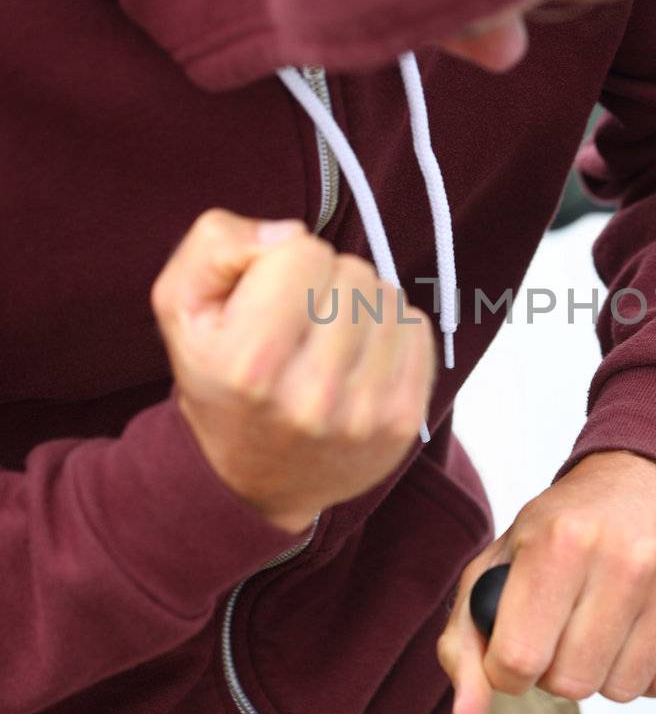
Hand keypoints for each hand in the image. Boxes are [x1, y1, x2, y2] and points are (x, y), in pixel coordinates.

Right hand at [151, 209, 435, 531]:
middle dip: (323, 281)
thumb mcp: (180, 307)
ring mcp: (365, 414)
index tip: (266, 297)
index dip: (281, 261)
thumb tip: (290, 233)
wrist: (249, 480)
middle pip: (351, 272)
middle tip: (298, 321)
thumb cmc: (217, 378)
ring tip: (327, 338)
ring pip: (388, 297)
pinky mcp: (404, 421)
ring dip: (359, 304)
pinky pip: (417, 329)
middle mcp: (311, 396)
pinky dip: (390, 331)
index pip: (301, 252)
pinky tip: (358, 358)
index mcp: (248, 364)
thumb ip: (214, 246)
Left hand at [436, 450, 655, 713]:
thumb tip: (468, 713)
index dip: (509, 668)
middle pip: (572, 683)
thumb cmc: (574, 522)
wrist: (655, 472)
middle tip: (568, 624)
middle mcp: (626, 556)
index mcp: (561, 540)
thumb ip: (466, 641)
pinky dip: (651, 669)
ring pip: (623, 689)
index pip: (518, 660)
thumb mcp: (500, 562)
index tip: (520, 644)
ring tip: (608, 619)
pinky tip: (645, 625)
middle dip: (559, 668)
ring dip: (607, 669)